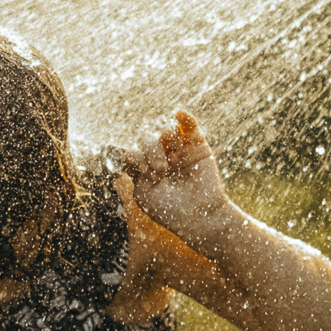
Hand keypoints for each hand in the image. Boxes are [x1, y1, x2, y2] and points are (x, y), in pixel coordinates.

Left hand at [120, 109, 231, 243]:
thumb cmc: (171, 210)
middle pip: (148, 140)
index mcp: (147, 170)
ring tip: (172, 158)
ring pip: (166, 132)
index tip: (143, 171)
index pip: (134, 152)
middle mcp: (162, 158)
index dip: (135, 157)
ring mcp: (179, 152)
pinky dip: (185, 118)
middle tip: (160, 170)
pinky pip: (189, 126)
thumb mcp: (143, 194)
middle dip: (151, 151)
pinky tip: (179, 114)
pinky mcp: (197, 147)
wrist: (199, 216)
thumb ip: (134, 171)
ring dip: (165, 140)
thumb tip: (130, 152)